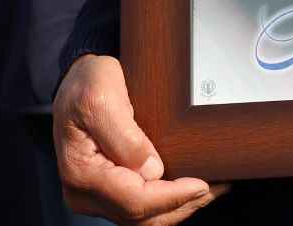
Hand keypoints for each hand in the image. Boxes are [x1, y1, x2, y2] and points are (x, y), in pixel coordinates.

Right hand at [53, 54, 224, 223]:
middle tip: (216, 187)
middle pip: (142, 217)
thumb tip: (152, 170)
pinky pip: (141, 207)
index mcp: (82, 173)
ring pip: (144, 218)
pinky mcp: (108, 192)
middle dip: (182, 206)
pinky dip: (168, 202)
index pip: (134, 200)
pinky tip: (189, 189)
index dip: (172, 197)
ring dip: (179, 207)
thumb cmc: (85, 85)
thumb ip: (125, 136)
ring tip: (211, 190)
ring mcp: (96, 196)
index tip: (202, 184)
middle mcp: (85, 193)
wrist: (76, 81)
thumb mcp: (102, 97)